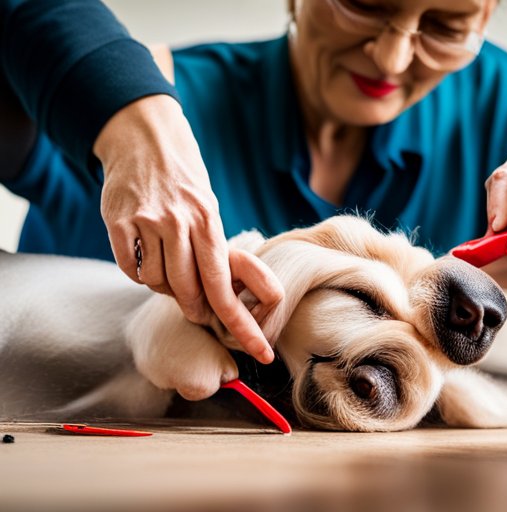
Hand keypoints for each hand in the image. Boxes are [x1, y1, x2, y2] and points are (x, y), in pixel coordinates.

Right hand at [94, 95, 283, 362]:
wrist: (144, 138)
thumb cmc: (184, 182)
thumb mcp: (209, 208)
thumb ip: (213, 248)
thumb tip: (218, 296)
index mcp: (209, 221)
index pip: (223, 284)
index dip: (240, 322)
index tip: (258, 350)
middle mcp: (179, 223)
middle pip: (187, 291)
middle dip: (194, 308)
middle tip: (197, 310)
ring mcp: (146, 222)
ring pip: (157, 283)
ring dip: (164, 286)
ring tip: (168, 263)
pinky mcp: (118, 222)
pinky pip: (131, 269)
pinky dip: (139, 273)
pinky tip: (146, 256)